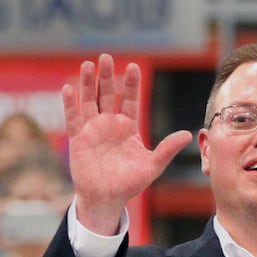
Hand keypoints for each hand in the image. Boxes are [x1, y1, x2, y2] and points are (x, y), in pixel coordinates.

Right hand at [63, 54, 193, 234]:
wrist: (106, 199)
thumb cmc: (129, 183)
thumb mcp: (152, 166)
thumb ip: (167, 149)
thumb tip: (188, 134)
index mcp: (128, 127)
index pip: (130, 100)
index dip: (131, 84)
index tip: (133, 67)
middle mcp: (109, 124)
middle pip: (107, 95)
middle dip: (107, 76)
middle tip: (105, 57)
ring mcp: (92, 130)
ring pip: (89, 101)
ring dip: (87, 84)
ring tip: (87, 65)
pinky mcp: (78, 140)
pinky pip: (73, 119)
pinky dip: (70, 104)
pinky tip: (68, 88)